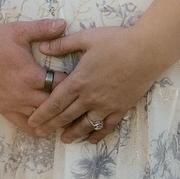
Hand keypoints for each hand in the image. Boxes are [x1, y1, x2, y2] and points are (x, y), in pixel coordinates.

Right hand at [0, 18, 67, 132]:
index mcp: (31, 75)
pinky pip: (23, 125)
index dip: (72, 83)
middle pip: (53, 106)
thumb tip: (64, 23)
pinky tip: (45, 127)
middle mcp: (23, 94)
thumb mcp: (20, 30)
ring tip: (65, 114)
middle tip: (76, 99)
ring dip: (53, 116)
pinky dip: (36, 127)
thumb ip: (43, 28)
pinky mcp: (3, 109)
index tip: (79, 80)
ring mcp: (12, 104)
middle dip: (66, 103)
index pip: (61, 85)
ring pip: (40, 119)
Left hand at [29, 26, 155, 142]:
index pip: (55, 102)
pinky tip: (92, 139)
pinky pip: (107, 127)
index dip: (42, 114)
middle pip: (66, 117)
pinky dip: (98, 135)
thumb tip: (42, 48)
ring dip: (73, 134)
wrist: (146, 51)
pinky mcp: (121, 108)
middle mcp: (90, 97)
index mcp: (79, 81)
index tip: (32, 121)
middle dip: (51, 126)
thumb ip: (63, 44)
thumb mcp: (86, 38)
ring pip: (85, 125)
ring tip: (64, 140)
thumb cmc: (116, 41)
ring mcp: (106, 105)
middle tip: (40, 134)